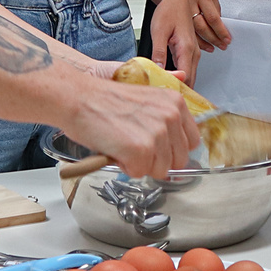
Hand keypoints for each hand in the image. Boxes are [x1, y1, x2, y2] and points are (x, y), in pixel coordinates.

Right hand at [65, 78, 200, 178]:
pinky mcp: (140, 149)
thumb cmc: (104, 100)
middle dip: (157, 160)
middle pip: (179, 160)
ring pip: (161, 170)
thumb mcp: (146, 101)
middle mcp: (170, 116)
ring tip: (123, 145)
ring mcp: (157, 133)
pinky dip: (125, 167)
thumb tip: (176, 146)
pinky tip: (116, 150)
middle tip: (135, 148)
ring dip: (140, 164)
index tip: (158, 148)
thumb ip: (165, 119)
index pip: (192, 141)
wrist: (78, 98)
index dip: (173, 150)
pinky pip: (140, 173)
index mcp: (175, 102)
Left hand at [148, 0, 201, 84]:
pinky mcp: (189, 51)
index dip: (175, 87)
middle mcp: (193, 52)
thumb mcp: (158, 32)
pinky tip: (169, 80)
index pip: (185, 77)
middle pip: (190, 80)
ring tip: (164, 91)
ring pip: (190, 76)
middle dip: (178, 90)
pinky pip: (187, 69)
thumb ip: (159, 53)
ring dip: (179, 84)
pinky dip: (180, 77)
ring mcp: (193, 52)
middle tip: (162, 97)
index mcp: (186, 48)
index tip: (162, 92)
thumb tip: (159, 71)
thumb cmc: (168, 11)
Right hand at [179, 0, 231, 51]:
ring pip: (193, 31)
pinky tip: (201, 45)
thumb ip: (215, 11)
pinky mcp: (177, 17)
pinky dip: (194, 40)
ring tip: (213, 48)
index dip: (221, 30)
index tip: (227, 39)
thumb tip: (221, 28)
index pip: (213, 17)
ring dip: (204, 43)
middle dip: (214, 38)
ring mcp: (182, 11)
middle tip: (222, 45)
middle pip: (202, 26)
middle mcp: (190, 3)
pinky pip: (186, 31)